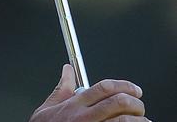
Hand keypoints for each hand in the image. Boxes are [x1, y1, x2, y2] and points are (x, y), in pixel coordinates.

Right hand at [29, 64, 149, 121]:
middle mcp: (85, 117)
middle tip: (138, 104)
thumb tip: (67, 71)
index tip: (134, 89)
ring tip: (141, 120)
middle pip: (119, 102)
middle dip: (135, 102)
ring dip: (138, 120)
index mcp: (75, 105)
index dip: (124, 85)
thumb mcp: (48, 107)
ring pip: (124, 121)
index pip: (104, 87)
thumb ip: (62, 89)